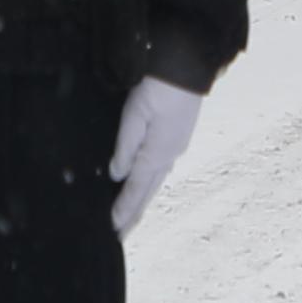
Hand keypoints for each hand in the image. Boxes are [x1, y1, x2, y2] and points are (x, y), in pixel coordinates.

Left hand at [108, 75, 207, 233]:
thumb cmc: (159, 89)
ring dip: (143, 201)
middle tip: (122, 235)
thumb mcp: (135, 116)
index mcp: (157, 154)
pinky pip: (161, 169)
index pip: (135, 189)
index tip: (113, 230)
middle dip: (134, 214)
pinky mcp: (178, 137)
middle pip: (148, 192)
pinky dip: (151, 183)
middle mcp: (170, 156)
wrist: (188, 67)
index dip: (123, 210)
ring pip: (156, 182)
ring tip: (132, 217)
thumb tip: (117, 174)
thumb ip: (125, 147)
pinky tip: (148, 184)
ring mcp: (176, 147)